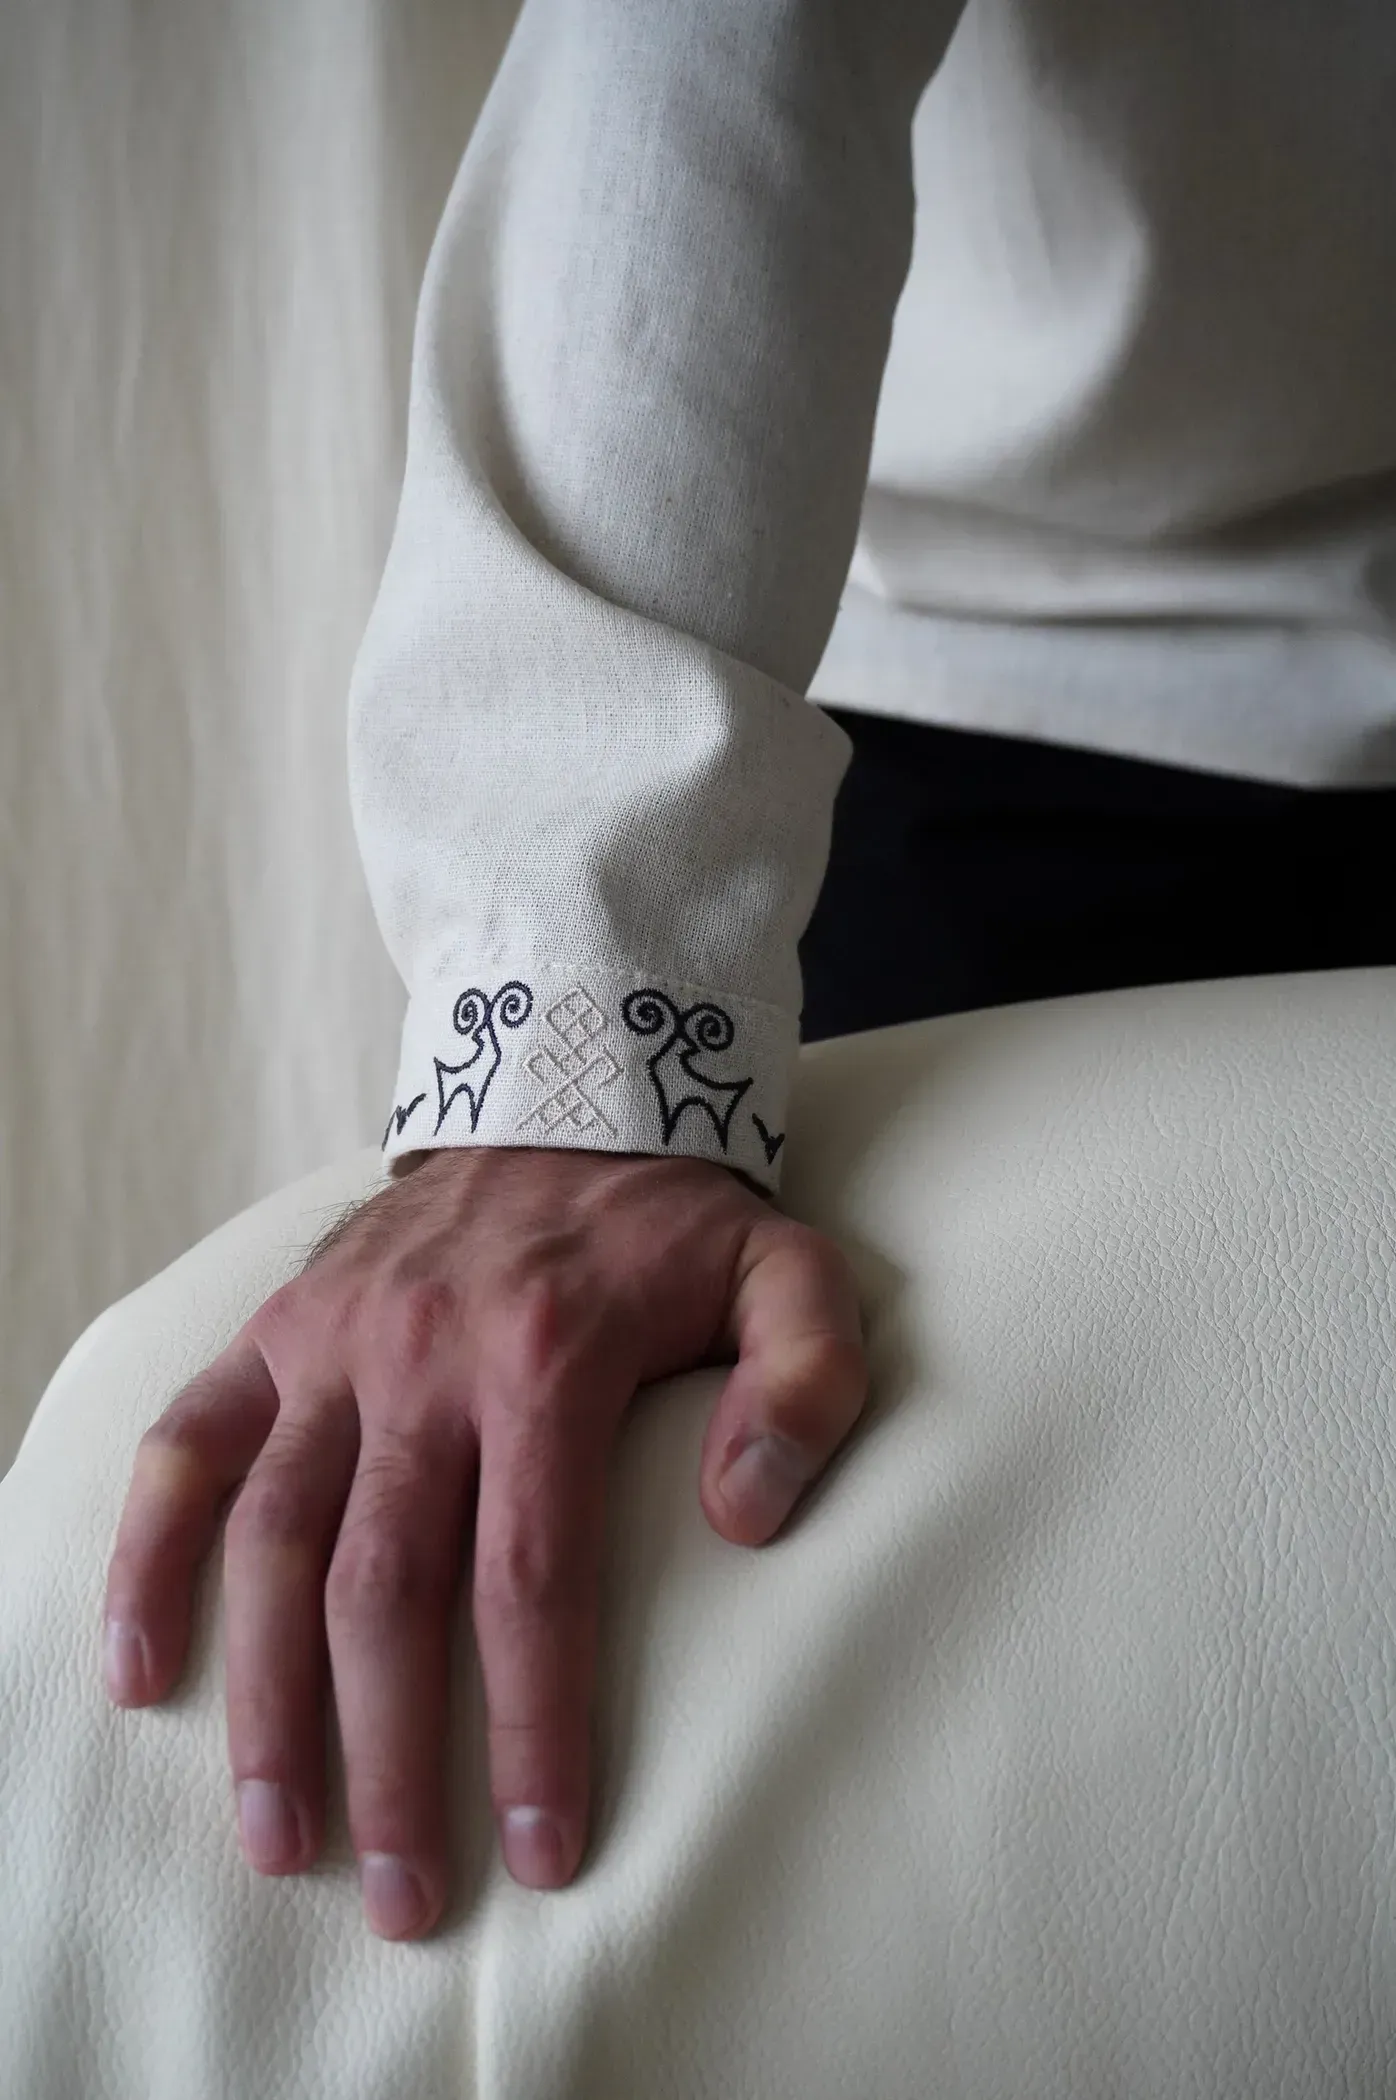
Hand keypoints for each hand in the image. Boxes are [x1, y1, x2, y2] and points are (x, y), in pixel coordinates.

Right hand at [101, 1144, 866, 1938]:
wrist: (567, 1094)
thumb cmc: (678, 1220)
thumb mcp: (790, 1272)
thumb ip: (805, 1382)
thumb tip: (743, 1520)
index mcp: (549, 1355)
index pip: (532, 1578)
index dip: (532, 1727)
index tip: (541, 1851)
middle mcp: (422, 1355)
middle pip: (388, 1590)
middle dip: (392, 1760)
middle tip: (404, 1896)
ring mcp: (334, 1343)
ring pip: (275, 1542)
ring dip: (269, 1700)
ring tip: (278, 1841)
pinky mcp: (278, 1328)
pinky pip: (188, 1445)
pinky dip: (151, 1555)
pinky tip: (143, 1672)